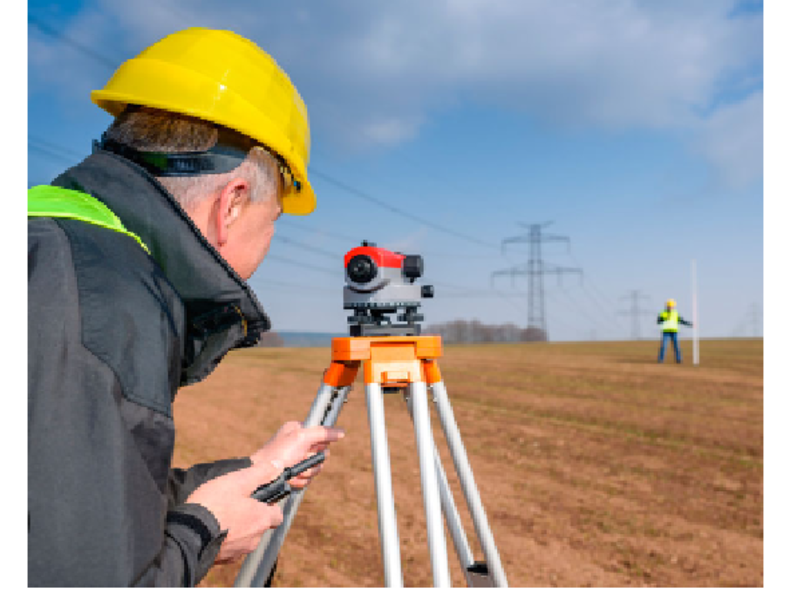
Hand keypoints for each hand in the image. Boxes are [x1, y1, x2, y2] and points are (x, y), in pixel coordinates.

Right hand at [186, 422, 343, 563]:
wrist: (188, 534)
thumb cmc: (215, 504)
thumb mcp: (239, 481)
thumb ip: (261, 473)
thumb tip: (278, 465)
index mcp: (261, 520)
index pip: (277, 515)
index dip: (269, 506)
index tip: (256, 499)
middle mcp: (254, 539)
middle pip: (259, 526)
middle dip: (250, 517)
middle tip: (233, 504)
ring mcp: (238, 552)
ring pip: (244, 538)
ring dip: (236, 529)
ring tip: (219, 516)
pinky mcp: (223, 560)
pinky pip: (228, 548)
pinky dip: (223, 540)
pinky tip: (211, 530)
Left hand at [250, 421, 344, 487]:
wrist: (262, 478)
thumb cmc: (278, 454)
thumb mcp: (301, 438)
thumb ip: (323, 433)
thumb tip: (342, 431)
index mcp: (298, 430)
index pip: (322, 434)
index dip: (320, 443)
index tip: (312, 447)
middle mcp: (298, 444)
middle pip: (322, 453)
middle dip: (313, 461)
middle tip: (301, 460)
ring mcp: (296, 460)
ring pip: (316, 468)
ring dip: (306, 472)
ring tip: (293, 471)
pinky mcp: (294, 474)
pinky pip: (308, 480)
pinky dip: (301, 481)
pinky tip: (290, 479)